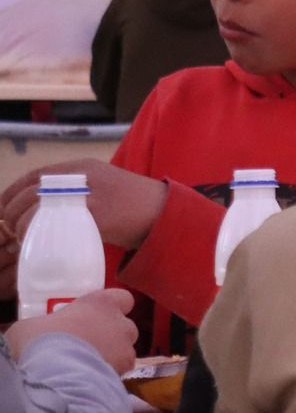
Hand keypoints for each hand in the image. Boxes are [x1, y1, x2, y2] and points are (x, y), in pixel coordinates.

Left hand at [0, 160, 167, 280]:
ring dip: (21, 227)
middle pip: (30, 193)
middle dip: (11, 214)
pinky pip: (55, 225)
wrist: (163, 213)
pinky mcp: (95, 214)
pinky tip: (37, 246)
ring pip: (37, 208)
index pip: (33, 176)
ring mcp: (89, 194)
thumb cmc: (132, 205)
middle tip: (8, 231)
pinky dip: (40, 236)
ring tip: (21, 241)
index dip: (10, 194)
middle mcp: (81, 176)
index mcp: (81, 167)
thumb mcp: (101, 186)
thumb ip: (73, 191)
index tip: (1, 211)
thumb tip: (38, 209)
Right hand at [8, 289, 137, 373]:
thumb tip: (40, 334)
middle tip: (88, 347)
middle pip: (125, 327)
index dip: (112, 309)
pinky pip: (121, 373)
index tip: (96, 318)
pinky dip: (109, 377)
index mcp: (100, 303)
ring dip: (113, 357)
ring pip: (125, 352)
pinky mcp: (125, 371)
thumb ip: (44, 327)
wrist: (52, 372)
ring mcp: (126, 348)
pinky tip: (91, 382)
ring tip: (88, 368)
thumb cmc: (40, 339)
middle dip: (112, 336)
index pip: (122, 299)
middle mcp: (120, 322)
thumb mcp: (30, 327)